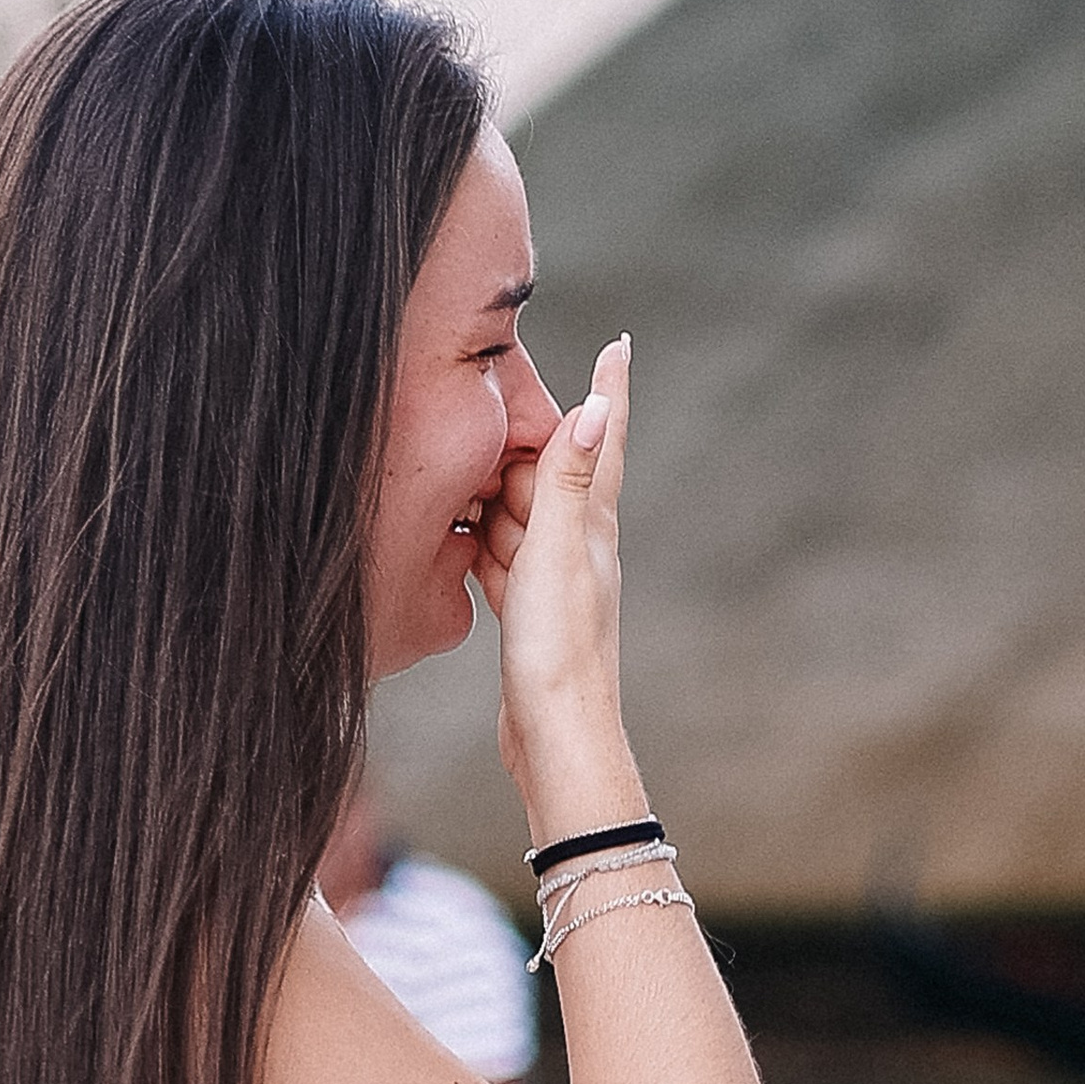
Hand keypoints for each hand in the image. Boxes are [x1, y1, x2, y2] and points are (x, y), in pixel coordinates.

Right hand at [482, 336, 638, 829]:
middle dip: (534, 434)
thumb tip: (597, 409)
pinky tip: (466, 533)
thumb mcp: (557, 553)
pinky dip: (483, 540)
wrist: (557, 738)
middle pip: (555, 474)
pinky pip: (502, 560)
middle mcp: (580, 549)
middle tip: (514, 383)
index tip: (618, 345)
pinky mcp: (529, 616)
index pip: (601, 442)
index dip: (608, 392)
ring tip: (476, 448)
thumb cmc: (559, 649)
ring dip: (501, 486)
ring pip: (523, 517)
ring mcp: (554, 584)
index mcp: (592, 527)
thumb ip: (569, 481)